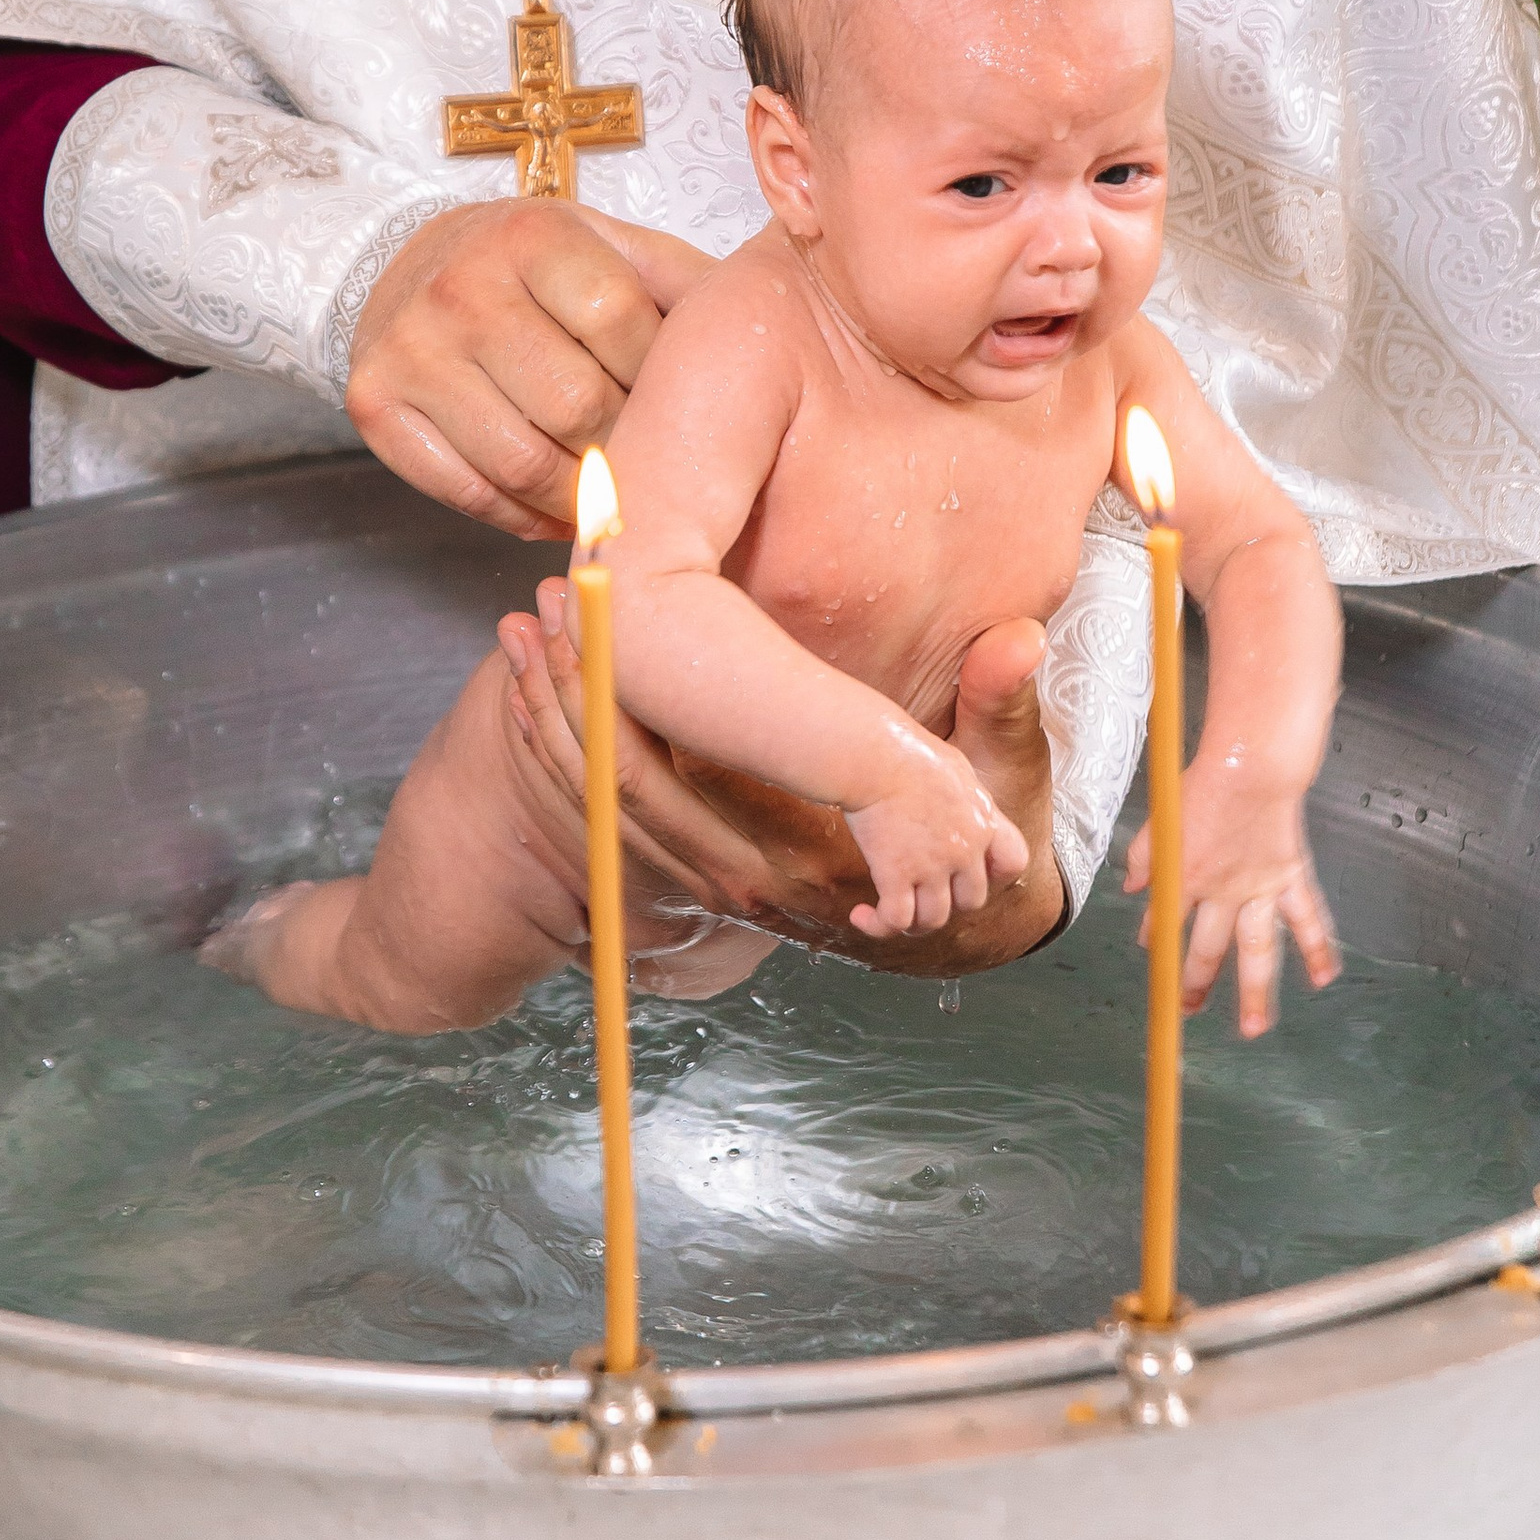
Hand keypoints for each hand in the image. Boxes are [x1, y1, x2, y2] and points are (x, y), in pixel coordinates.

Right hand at [345, 201, 707, 537]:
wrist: (404, 261)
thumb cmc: (533, 266)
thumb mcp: (609, 246)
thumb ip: (683, 284)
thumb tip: (777, 335)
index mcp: (533, 236)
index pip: (622, 328)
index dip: (661, 381)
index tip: (679, 405)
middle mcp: (461, 288)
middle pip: (576, 407)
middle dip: (627, 446)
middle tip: (651, 464)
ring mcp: (411, 350)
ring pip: (523, 462)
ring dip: (582, 498)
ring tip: (613, 498)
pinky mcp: (376, 407)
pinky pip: (467, 491)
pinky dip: (522, 516)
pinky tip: (556, 509)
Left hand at [500, 598, 1062, 968]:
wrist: (958, 928)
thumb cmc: (977, 847)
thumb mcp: (1006, 789)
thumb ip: (1002, 712)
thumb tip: (1017, 639)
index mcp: (791, 858)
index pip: (670, 780)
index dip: (615, 701)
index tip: (589, 617)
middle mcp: (733, 879)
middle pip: (611, 791)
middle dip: (561, 698)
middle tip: (531, 611)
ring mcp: (707, 884)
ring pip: (599, 807)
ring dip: (549, 723)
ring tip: (521, 634)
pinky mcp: (696, 874)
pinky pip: (608, 819)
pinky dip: (567, 757)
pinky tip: (539, 691)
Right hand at [841, 728, 1031, 940]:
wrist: (873, 755)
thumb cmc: (906, 751)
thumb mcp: (955, 768)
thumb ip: (965, 797)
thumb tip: (957, 800)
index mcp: (982, 821)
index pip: (1014, 862)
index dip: (996, 876)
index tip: (971, 871)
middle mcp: (964, 850)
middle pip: (971, 901)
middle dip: (948, 901)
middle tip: (921, 891)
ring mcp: (932, 867)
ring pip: (934, 920)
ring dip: (913, 923)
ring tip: (891, 913)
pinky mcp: (896, 876)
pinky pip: (895, 920)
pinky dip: (878, 925)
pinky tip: (861, 915)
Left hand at [1125, 778, 1338, 1038]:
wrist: (1251, 767)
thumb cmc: (1205, 784)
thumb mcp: (1163, 818)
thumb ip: (1146, 855)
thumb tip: (1135, 886)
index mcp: (1186, 877)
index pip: (1167, 921)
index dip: (1157, 938)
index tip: (1153, 949)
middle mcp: (1223, 892)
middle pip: (1208, 949)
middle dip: (1196, 983)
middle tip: (1188, 1010)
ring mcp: (1259, 889)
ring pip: (1257, 950)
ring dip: (1256, 993)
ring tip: (1255, 1028)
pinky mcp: (1290, 877)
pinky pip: (1307, 919)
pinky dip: (1317, 948)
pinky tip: (1323, 977)